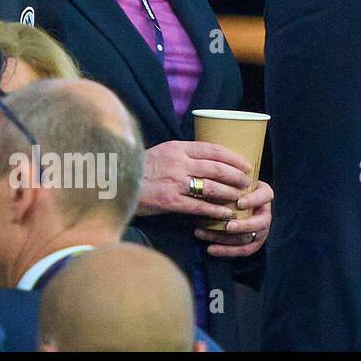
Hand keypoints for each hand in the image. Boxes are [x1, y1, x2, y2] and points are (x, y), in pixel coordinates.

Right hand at [136, 140, 252, 219]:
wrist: (114, 182)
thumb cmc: (139, 168)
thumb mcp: (159, 153)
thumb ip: (181, 155)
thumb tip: (208, 161)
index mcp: (176, 147)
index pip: (212, 149)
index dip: (233, 157)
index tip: (246, 164)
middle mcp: (177, 162)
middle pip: (217, 168)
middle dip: (237, 177)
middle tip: (247, 183)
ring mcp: (174, 182)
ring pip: (212, 187)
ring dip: (230, 194)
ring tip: (239, 198)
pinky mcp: (169, 201)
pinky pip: (200, 206)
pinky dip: (216, 210)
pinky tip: (226, 213)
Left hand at [194, 180, 272, 257]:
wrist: (224, 199)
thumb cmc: (226, 185)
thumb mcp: (227, 180)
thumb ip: (225, 181)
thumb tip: (212, 181)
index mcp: (262, 194)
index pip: (265, 195)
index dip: (254, 200)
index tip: (239, 203)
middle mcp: (264, 212)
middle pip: (260, 222)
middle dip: (244, 225)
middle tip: (227, 227)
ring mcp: (260, 229)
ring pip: (248, 238)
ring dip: (226, 238)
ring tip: (202, 233)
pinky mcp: (253, 242)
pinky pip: (243, 250)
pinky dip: (226, 251)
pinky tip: (210, 249)